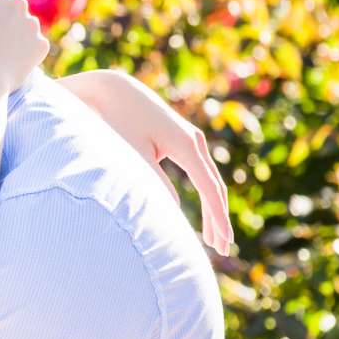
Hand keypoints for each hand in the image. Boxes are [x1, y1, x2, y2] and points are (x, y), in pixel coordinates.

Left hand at [128, 86, 234, 256]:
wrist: (113, 90)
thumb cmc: (118, 122)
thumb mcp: (134, 156)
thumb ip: (155, 184)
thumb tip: (175, 211)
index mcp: (186, 144)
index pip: (209, 188)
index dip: (217, 218)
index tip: (224, 242)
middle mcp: (194, 140)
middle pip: (214, 186)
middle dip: (218, 219)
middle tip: (223, 249)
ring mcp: (191, 138)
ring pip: (209, 179)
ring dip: (213, 208)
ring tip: (213, 238)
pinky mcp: (182, 140)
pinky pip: (200, 172)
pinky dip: (204, 193)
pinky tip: (204, 211)